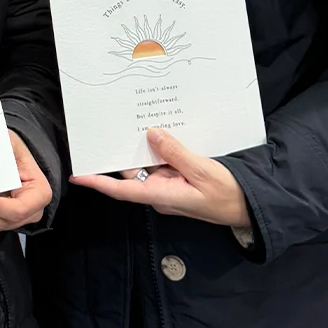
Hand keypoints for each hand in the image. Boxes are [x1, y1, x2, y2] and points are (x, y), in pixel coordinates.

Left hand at [70, 129, 249, 228]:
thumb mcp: (202, 171)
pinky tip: (162, 132)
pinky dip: (161, 150)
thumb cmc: (226, 194)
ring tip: (137, 121)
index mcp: (160, 195)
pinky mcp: (178, 180)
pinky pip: (162, 164)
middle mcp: (159, 193)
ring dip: (145, 148)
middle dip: (123, 152)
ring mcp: (168, 187)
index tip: (78, 176)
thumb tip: (152, 135)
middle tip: (112, 126)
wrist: (249, 206)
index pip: (122, 190)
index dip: (98, 183)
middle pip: (132, 172)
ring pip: (147, 166)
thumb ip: (176, 153)